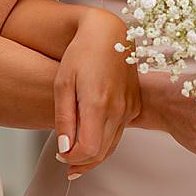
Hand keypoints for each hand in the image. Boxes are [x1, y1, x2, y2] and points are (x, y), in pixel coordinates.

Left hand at [53, 11, 138, 179]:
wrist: (108, 33)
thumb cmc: (81, 53)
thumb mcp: (62, 84)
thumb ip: (64, 119)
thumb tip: (64, 149)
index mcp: (98, 104)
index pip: (88, 149)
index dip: (72, 158)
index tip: (60, 154)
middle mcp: (119, 109)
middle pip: (101, 153)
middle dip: (81, 162)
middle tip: (64, 163)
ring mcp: (130, 108)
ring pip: (112, 146)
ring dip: (93, 156)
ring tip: (75, 158)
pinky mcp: (135, 105)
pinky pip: (119, 133)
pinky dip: (105, 142)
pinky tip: (91, 138)